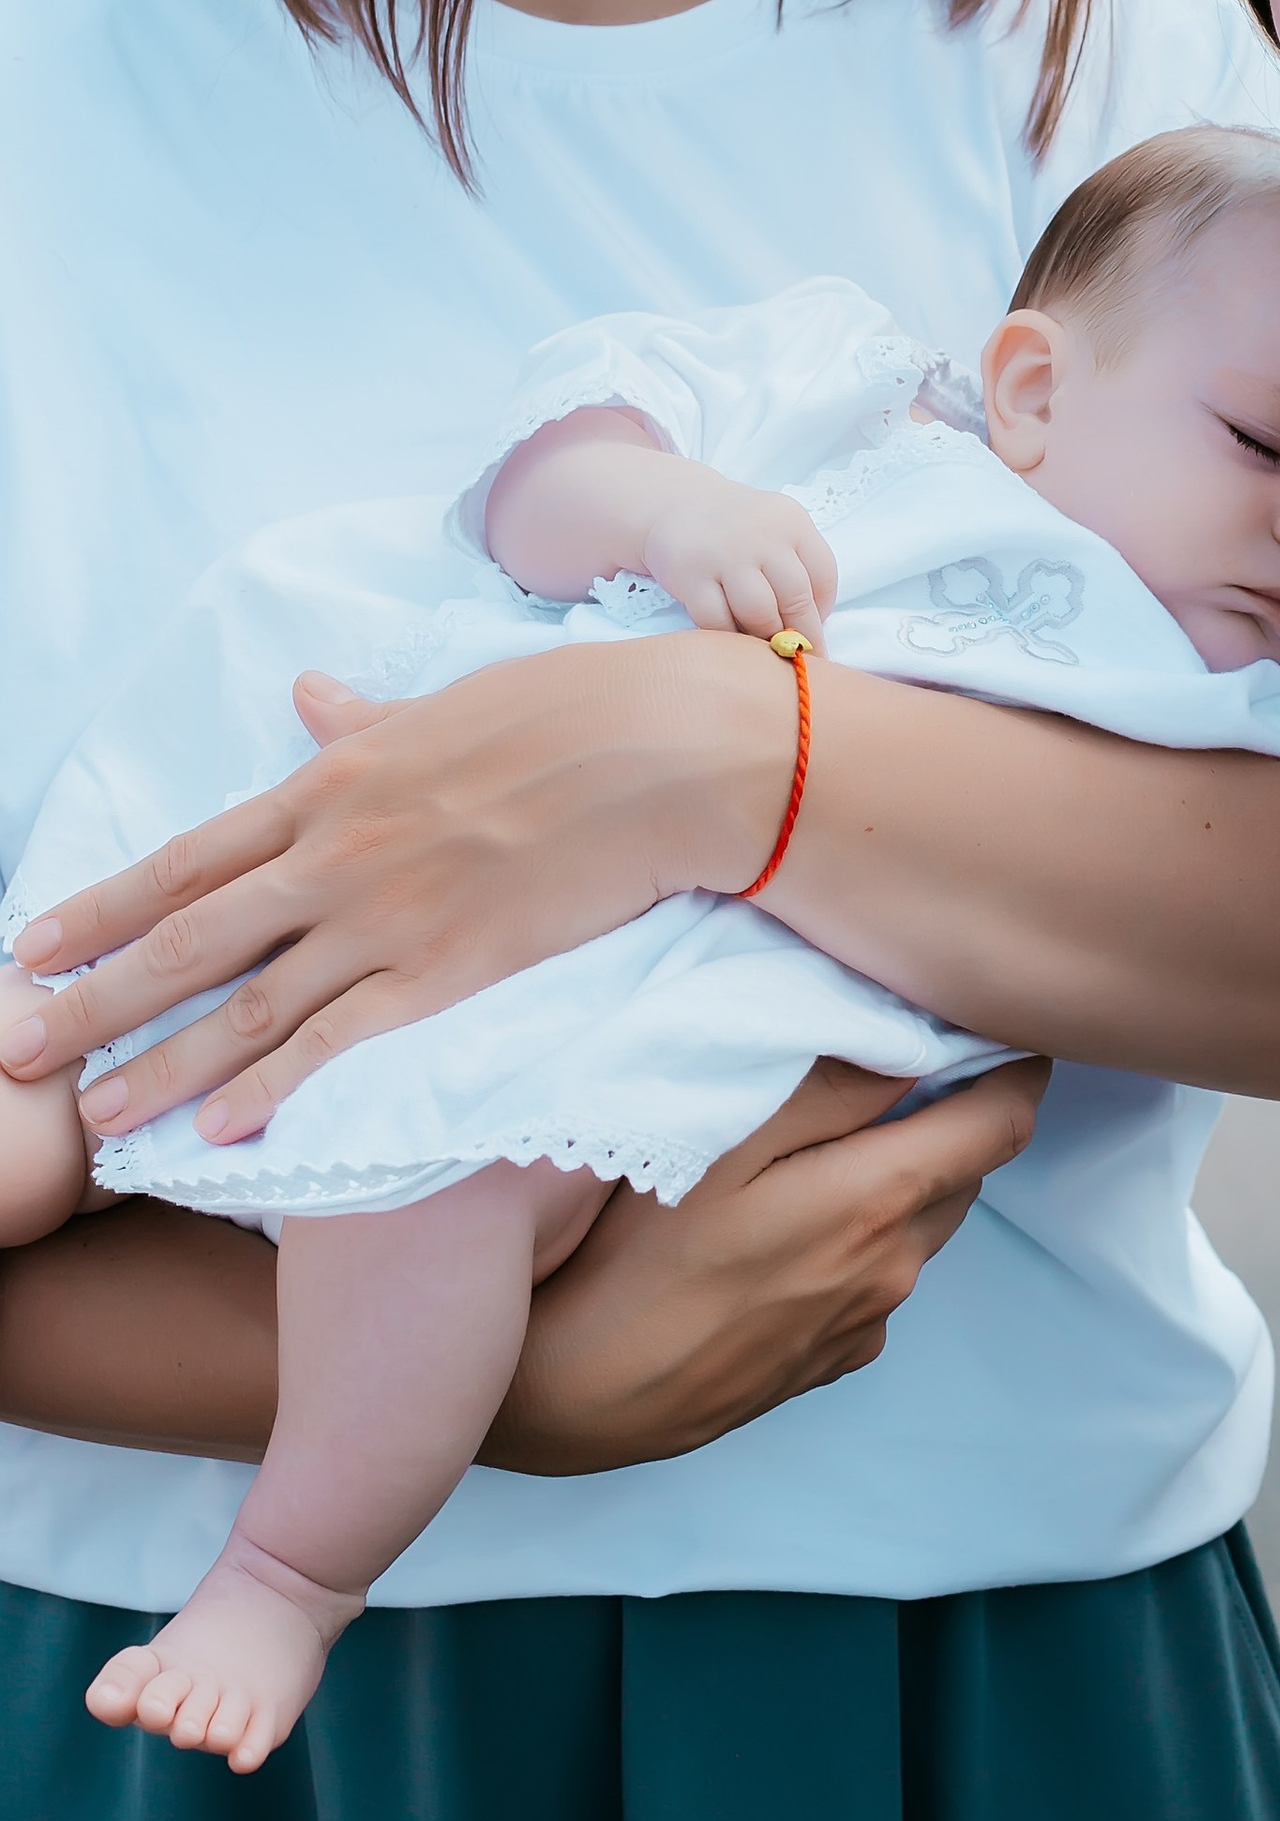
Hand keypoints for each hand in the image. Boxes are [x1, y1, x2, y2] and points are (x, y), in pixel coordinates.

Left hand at [0, 631, 797, 1148]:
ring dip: (164, 1064)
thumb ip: (370, 718)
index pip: (190, 857)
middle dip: (96, 1000)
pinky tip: (222, 1127)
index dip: (103, 907)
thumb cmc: (576, 710)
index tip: (32, 946)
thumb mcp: (450, 703)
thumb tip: (307, 693)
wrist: (672, 751)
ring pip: (251, 1004)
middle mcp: (341, 851)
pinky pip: (344, 1040)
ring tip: (95, 1115)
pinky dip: (276, 1085)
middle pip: (192, 940)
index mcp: (337, 779)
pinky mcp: (452, 969)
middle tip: (18, 1050)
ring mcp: (392, 914)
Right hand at [491, 1054, 1048, 1472]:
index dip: (1011, 1068)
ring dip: (899, 1182)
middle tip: (893, 1069)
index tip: (990, 1029)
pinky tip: (784, 1233)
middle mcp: (891, 1270)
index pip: (1003, 1123)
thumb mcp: (720, 1141)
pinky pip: (872, 1284)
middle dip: (949, 1118)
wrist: (565, 1398)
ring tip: (822, 1149)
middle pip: (963, 1173)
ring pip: (917, 1229)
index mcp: (879, 1202)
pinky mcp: (824, 1365)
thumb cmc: (630, 1254)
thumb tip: (917, 1044)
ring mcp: (860, 1326)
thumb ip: (830, 1087)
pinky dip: (857, 1243)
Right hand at [638, 462, 836, 638]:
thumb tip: (813, 628)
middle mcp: (761, 535)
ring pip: (759, 614)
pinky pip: (718, 622)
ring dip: (766, 636)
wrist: (679, 504)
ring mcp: (724, 555)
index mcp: (792, 522)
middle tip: (796, 653)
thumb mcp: (778, 529)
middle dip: (801, 633)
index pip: (823, 574)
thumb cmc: (740, 528)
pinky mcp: (690, 576)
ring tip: (765, 644)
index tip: (815, 628)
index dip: (823, 609)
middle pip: (795, 598)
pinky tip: (733, 635)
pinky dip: (729, 636)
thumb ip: (799, 567)